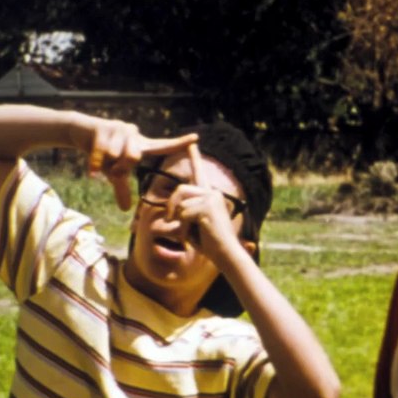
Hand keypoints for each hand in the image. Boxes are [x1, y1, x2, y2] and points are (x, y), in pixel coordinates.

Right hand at [82, 119, 198, 210]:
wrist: (81, 133)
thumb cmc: (103, 154)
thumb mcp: (113, 173)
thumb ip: (122, 188)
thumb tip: (126, 210)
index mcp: (141, 145)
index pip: (162, 145)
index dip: (179, 143)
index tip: (196, 138)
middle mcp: (134, 134)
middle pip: (133, 157)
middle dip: (120, 167)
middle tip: (112, 168)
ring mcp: (119, 128)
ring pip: (116, 154)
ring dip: (106, 163)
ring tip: (101, 160)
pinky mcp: (103, 127)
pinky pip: (102, 152)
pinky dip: (95, 165)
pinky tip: (92, 171)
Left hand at [166, 143, 242, 258]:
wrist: (226, 254)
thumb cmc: (210, 243)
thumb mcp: (193, 225)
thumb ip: (185, 212)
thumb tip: (171, 210)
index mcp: (210, 195)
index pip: (200, 173)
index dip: (195, 157)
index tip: (191, 143)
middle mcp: (212, 193)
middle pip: (180, 190)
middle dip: (172, 207)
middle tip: (172, 221)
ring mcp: (211, 198)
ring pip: (180, 204)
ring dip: (180, 221)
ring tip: (193, 232)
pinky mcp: (207, 207)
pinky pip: (184, 215)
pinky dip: (184, 229)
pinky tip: (198, 235)